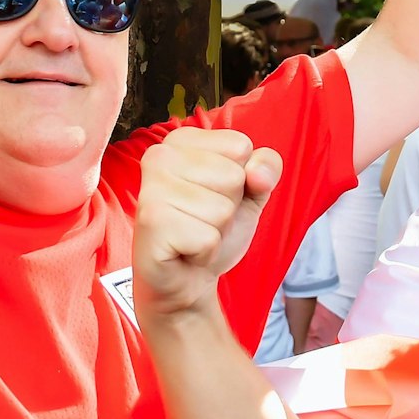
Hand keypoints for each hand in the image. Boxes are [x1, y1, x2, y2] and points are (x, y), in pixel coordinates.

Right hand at [132, 127, 282, 319]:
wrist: (186, 278)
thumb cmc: (211, 227)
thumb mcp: (251, 191)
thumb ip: (266, 167)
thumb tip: (257, 174)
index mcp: (182, 140)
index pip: (240, 145)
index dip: (241, 178)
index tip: (213, 195)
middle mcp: (160, 155)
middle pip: (234, 176)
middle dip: (228, 207)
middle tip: (202, 219)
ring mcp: (152, 188)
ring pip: (222, 209)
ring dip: (216, 231)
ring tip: (193, 233)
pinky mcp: (151, 222)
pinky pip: (208, 238)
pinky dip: (206, 252)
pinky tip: (185, 251)